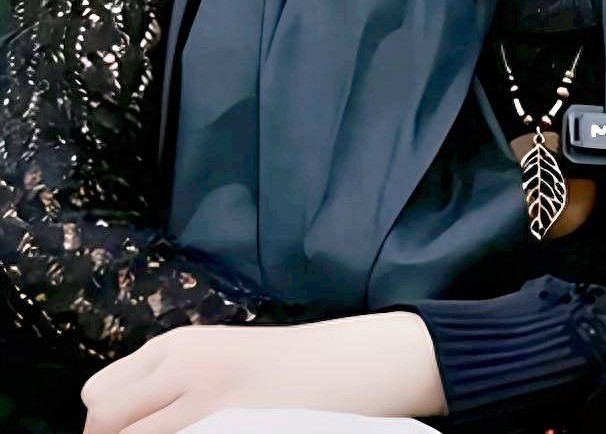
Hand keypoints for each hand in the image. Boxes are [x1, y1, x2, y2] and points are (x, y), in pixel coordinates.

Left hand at [80, 311, 447, 433]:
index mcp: (176, 346)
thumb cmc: (276, 367)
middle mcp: (182, 367)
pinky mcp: (226, 428)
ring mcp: (205, 402)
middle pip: (105, 422)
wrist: (341, 367)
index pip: (98, 395)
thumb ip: (165, 378)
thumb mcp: (212, 355)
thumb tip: (114, 421)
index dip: (104, 427)